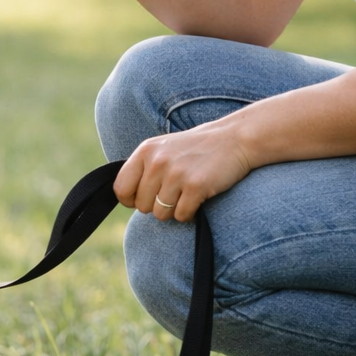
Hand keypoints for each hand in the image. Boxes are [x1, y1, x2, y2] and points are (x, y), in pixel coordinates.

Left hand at [115, 120, 253, 220]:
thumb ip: (143, 169)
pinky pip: (181, 216)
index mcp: (145, 151)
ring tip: (186, 194)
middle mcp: (157, 162)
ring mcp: (176, 174)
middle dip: (157, 206)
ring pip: (161, 214)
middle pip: (142, 206)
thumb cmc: (195, 149)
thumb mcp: (162, 149)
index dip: (130, 200)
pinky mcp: (195, 186)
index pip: (121, 188)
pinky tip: (198, 197)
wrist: (234, 139)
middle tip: (174, 193)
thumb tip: (124, 198)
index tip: (144, 199)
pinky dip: (190, 213)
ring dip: (174, 210)